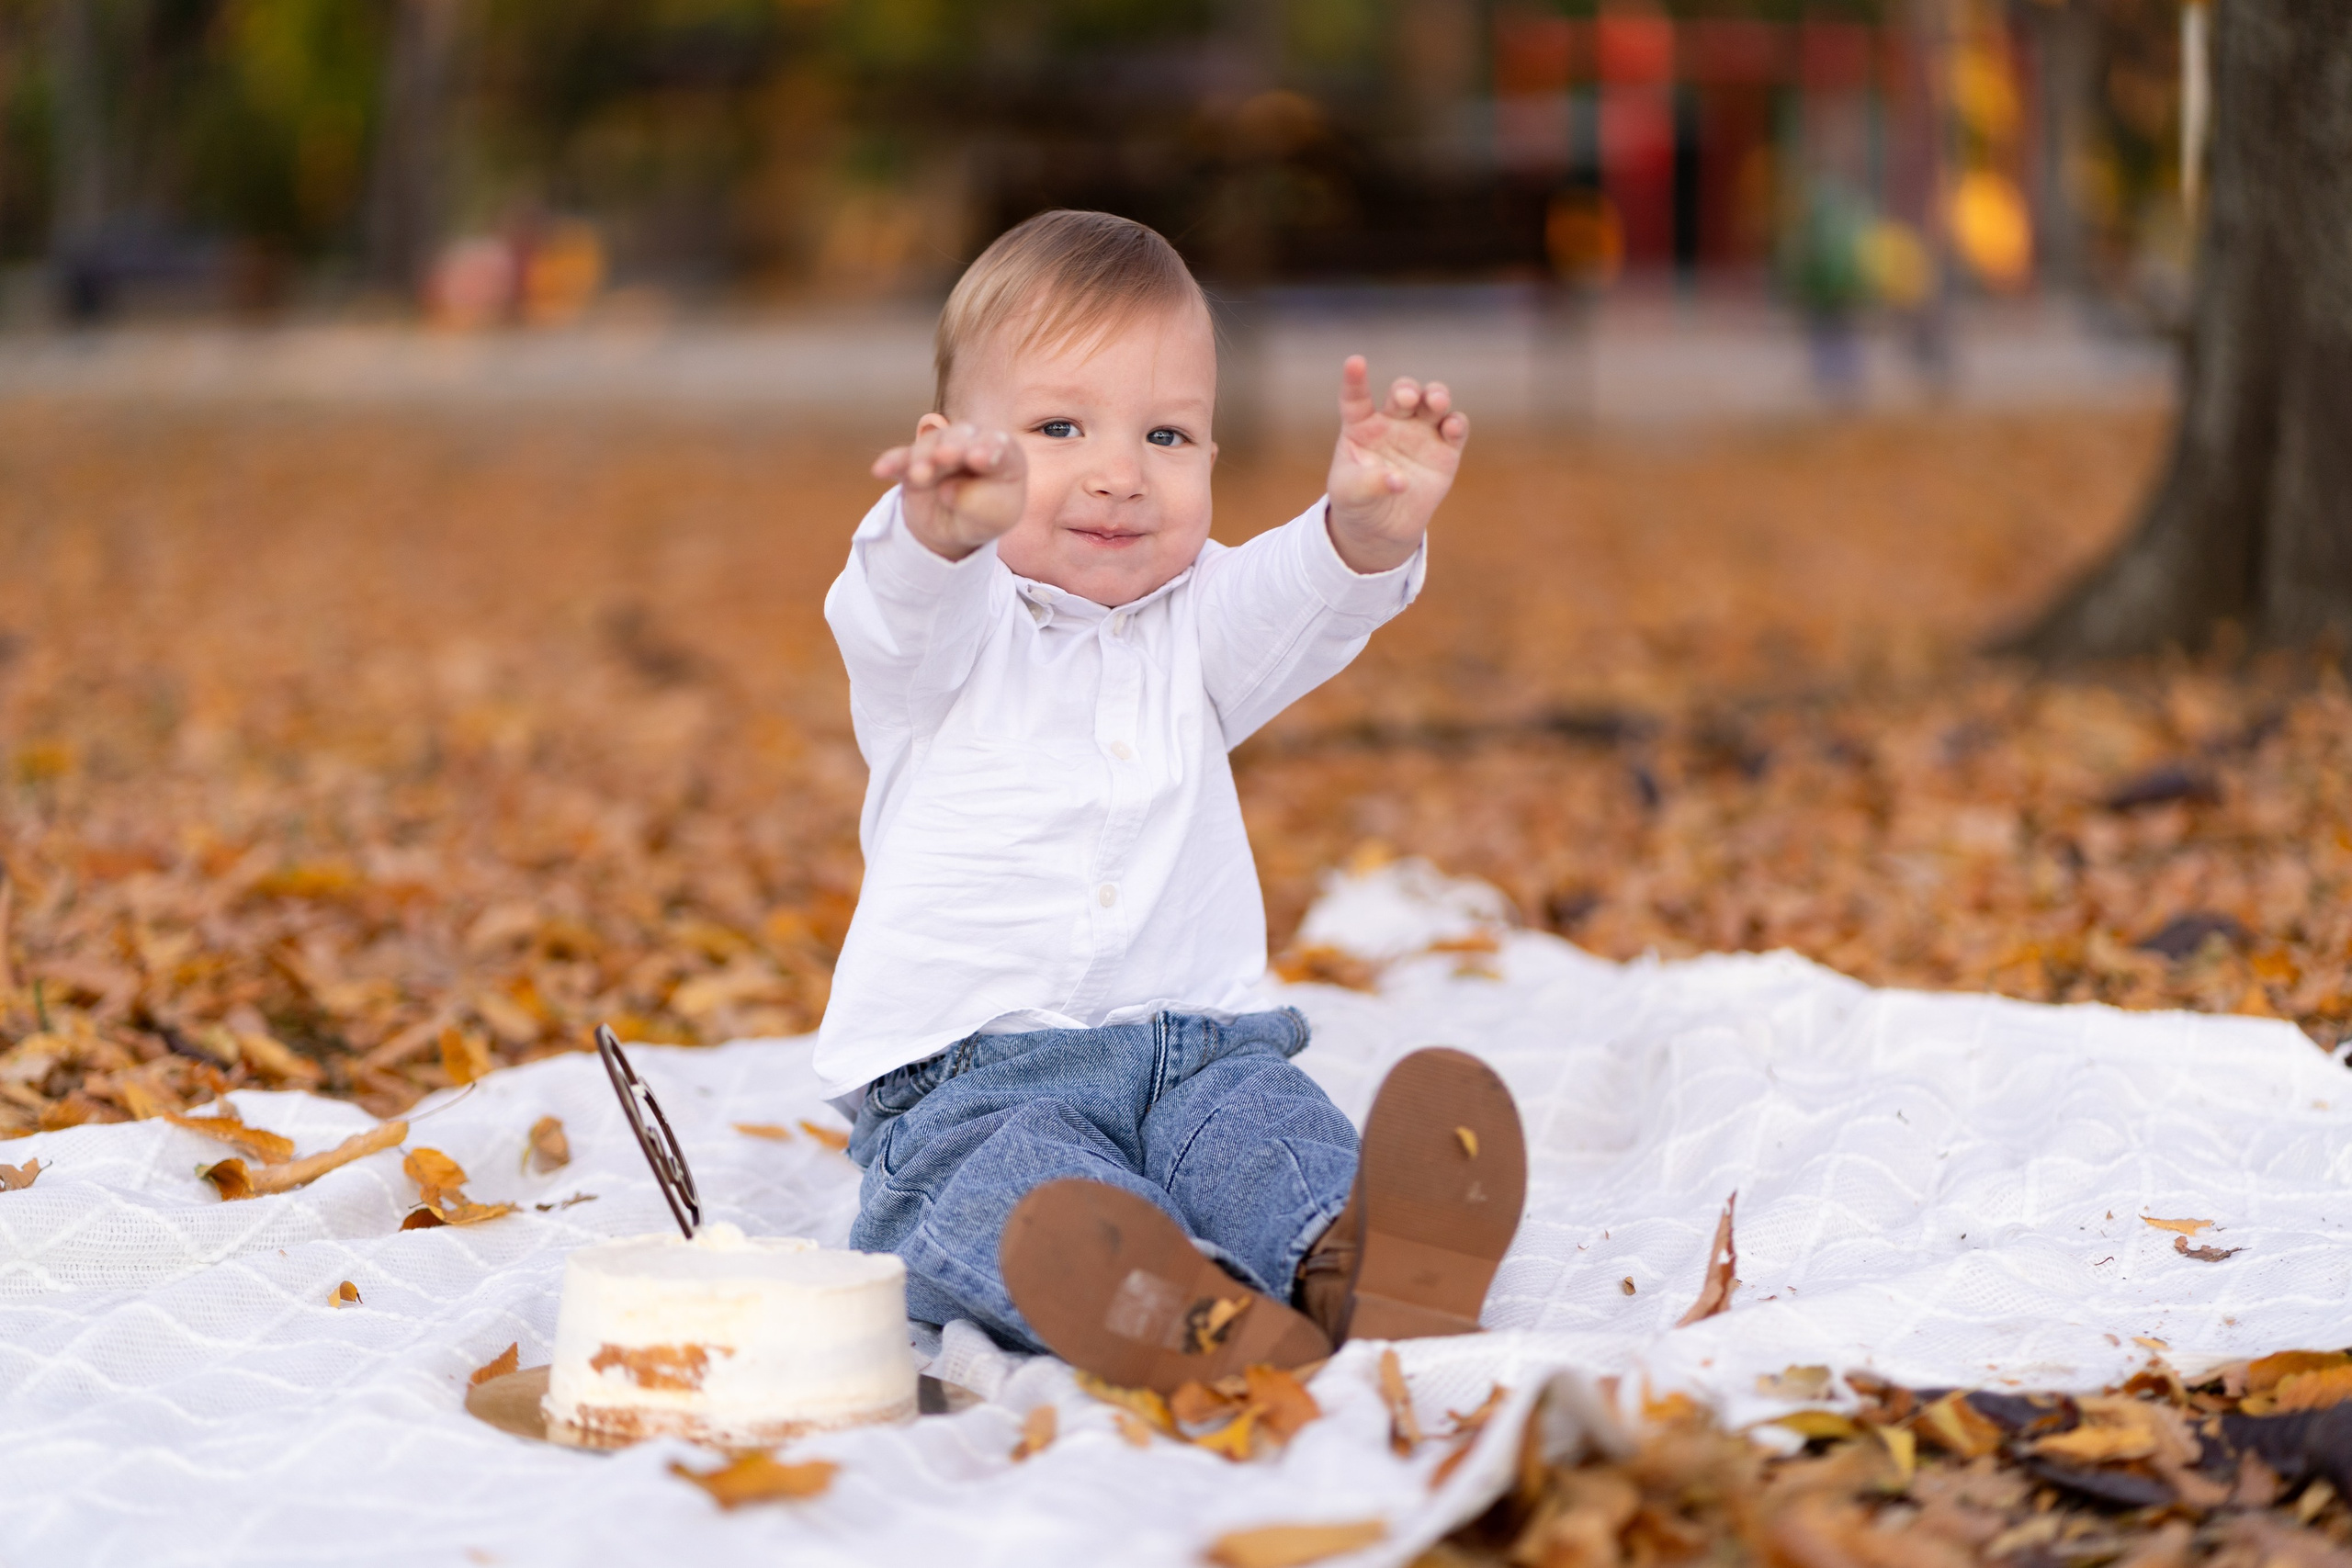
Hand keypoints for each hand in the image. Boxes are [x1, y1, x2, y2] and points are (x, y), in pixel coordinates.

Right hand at [872, 419, 1028, 559]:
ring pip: (929, 446)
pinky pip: (901, 459)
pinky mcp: (913, 462)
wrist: (957, 524)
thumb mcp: (995, 517)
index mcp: (1003, 452)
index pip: (999, 446)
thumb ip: (979, 502)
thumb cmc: (987, 513)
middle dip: (952, 446)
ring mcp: (939, 449)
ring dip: (923, 458)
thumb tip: (949, 491)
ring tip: (920, 475)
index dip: (989, 450)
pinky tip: (881, 470)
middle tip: (945, 455)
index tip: (978, 457)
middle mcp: (970, 441)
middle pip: (961, 437)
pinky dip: (891, 463)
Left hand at [1324, 357, 1468, 573]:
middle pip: (1403, 394)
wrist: (1382, 527)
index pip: (1356, 398)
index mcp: (1361, 426)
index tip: (1355, 362)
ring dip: (1436, 395)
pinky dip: (1457, 424)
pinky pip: (1455, 429)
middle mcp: (1393, 422)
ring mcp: (1421, 433)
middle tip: (1407, 397)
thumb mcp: (1350, 495)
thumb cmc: (1357, 501)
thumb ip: (1368, 484)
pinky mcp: (1446, 450)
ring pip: (1433, 402)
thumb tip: (1398, 481)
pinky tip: (1452, 427)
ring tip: (1435, 401)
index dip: (1355, 380)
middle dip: (1406, 390)